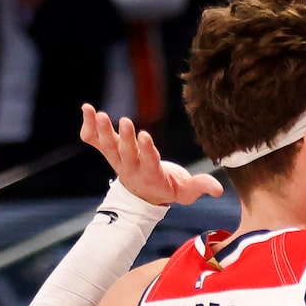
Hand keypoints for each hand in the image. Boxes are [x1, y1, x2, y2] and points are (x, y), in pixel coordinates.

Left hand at [79, 106, 223, 205]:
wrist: (143, 197)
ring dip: (103, 130)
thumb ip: (200, 187)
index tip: (145, 135)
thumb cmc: (168, 189)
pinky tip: (86, 109)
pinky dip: (89, 127)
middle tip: (124, 120)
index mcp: (151, 176)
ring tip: (97, 113)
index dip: (146, 150)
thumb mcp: (186, 193)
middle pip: (126, 153)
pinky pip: (95, 141)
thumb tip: (219, 189)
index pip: (148, 163)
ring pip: (108, 147)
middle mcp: (131, 168)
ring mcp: (118, 160)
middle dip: (125, 138)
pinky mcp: (109, 152)